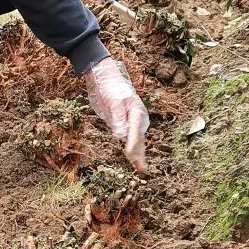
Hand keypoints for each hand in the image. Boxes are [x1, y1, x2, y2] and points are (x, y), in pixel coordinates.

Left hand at [84, 57, 149, 172]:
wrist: (106, 78)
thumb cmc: (111, 87)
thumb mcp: (113, 102)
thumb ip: (117, 118)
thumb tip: (120, 135)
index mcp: (136, 111)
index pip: (134, 130)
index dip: (132, 143)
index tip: (129, 154)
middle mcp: (137, 118)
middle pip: (139, 139)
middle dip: (139, 154)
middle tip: (141, 170)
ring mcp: (133, 121)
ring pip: (137, 141)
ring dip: (138, 154)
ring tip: (140, 168)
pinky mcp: (126, 123)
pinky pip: (131, 139)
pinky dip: (133, 149)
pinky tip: (133, 158)